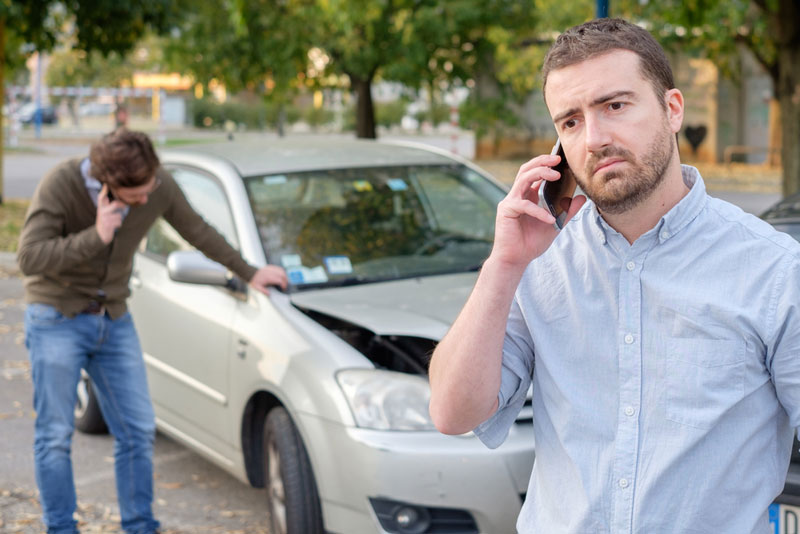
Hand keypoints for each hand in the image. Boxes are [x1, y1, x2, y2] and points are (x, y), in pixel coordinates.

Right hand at [96, 184, 125, 243]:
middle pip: (116, 204)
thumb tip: (122, 195)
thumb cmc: (107, 218)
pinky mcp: (107, 225)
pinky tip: (113, 225)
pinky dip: (118, 224)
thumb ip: (111, 202)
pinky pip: (118, 222)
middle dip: (123, 205)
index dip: (104, 191)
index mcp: (101, 205)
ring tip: (114, 220)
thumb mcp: (106, 209)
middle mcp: (101, 211)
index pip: (101, 197)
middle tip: (125, 205)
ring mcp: (104, 218)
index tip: (107, 184)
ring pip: (119, 215)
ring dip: (119, 218)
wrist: (100, 233)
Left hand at [249, 265, 288, 294]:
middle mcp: (271, 272)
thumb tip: (269, 294)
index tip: (283, 288)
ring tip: (284, 281)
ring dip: (285, 276)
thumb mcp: (257, 287)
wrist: (251, 273)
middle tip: (285, 285)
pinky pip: (279, 268)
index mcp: (268, 278)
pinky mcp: (271, 267)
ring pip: (282, 271)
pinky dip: (282, 272)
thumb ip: (263, 291)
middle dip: (286, 281)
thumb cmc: (254, 280)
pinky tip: (281, 275)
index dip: (283, 284)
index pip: (280, 280)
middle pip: (283, 275)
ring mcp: (271, 268)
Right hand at [490, 154, 585, 268]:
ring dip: (540, 173)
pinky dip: (539, 211)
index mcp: (527, 196)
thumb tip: (582, 199)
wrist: (516, 260)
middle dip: (542, 161)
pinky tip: (550, 219)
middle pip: (526, 169)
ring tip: (556, 175)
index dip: (545, 163)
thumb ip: (567, 212)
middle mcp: (517, 196)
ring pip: (523, 179)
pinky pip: (524, 205)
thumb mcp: (555, 225)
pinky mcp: (506, 211)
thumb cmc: (531, 243)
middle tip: (558, 159)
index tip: (561, 158)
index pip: (534, 173)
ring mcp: (510, 202)